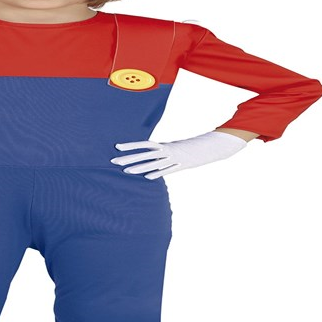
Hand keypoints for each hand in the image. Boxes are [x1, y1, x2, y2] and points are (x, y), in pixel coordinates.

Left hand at [110, 131, 247, 179]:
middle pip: (143, 155)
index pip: (143, 144)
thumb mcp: (170, 147)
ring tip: (126, 171)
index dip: (130, 146)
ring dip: (139, 168)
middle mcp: (166, 151)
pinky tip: (146, 177)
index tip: (117, 147)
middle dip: (128, 158)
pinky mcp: (180, 166)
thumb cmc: (185, 148)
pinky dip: (157, 174)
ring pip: (153, 164)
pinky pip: (166, 171)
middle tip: (113, 162)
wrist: (208, 147)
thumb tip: (146, 151)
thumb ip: (159, 151)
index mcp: (163, 144)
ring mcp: (173, 159)